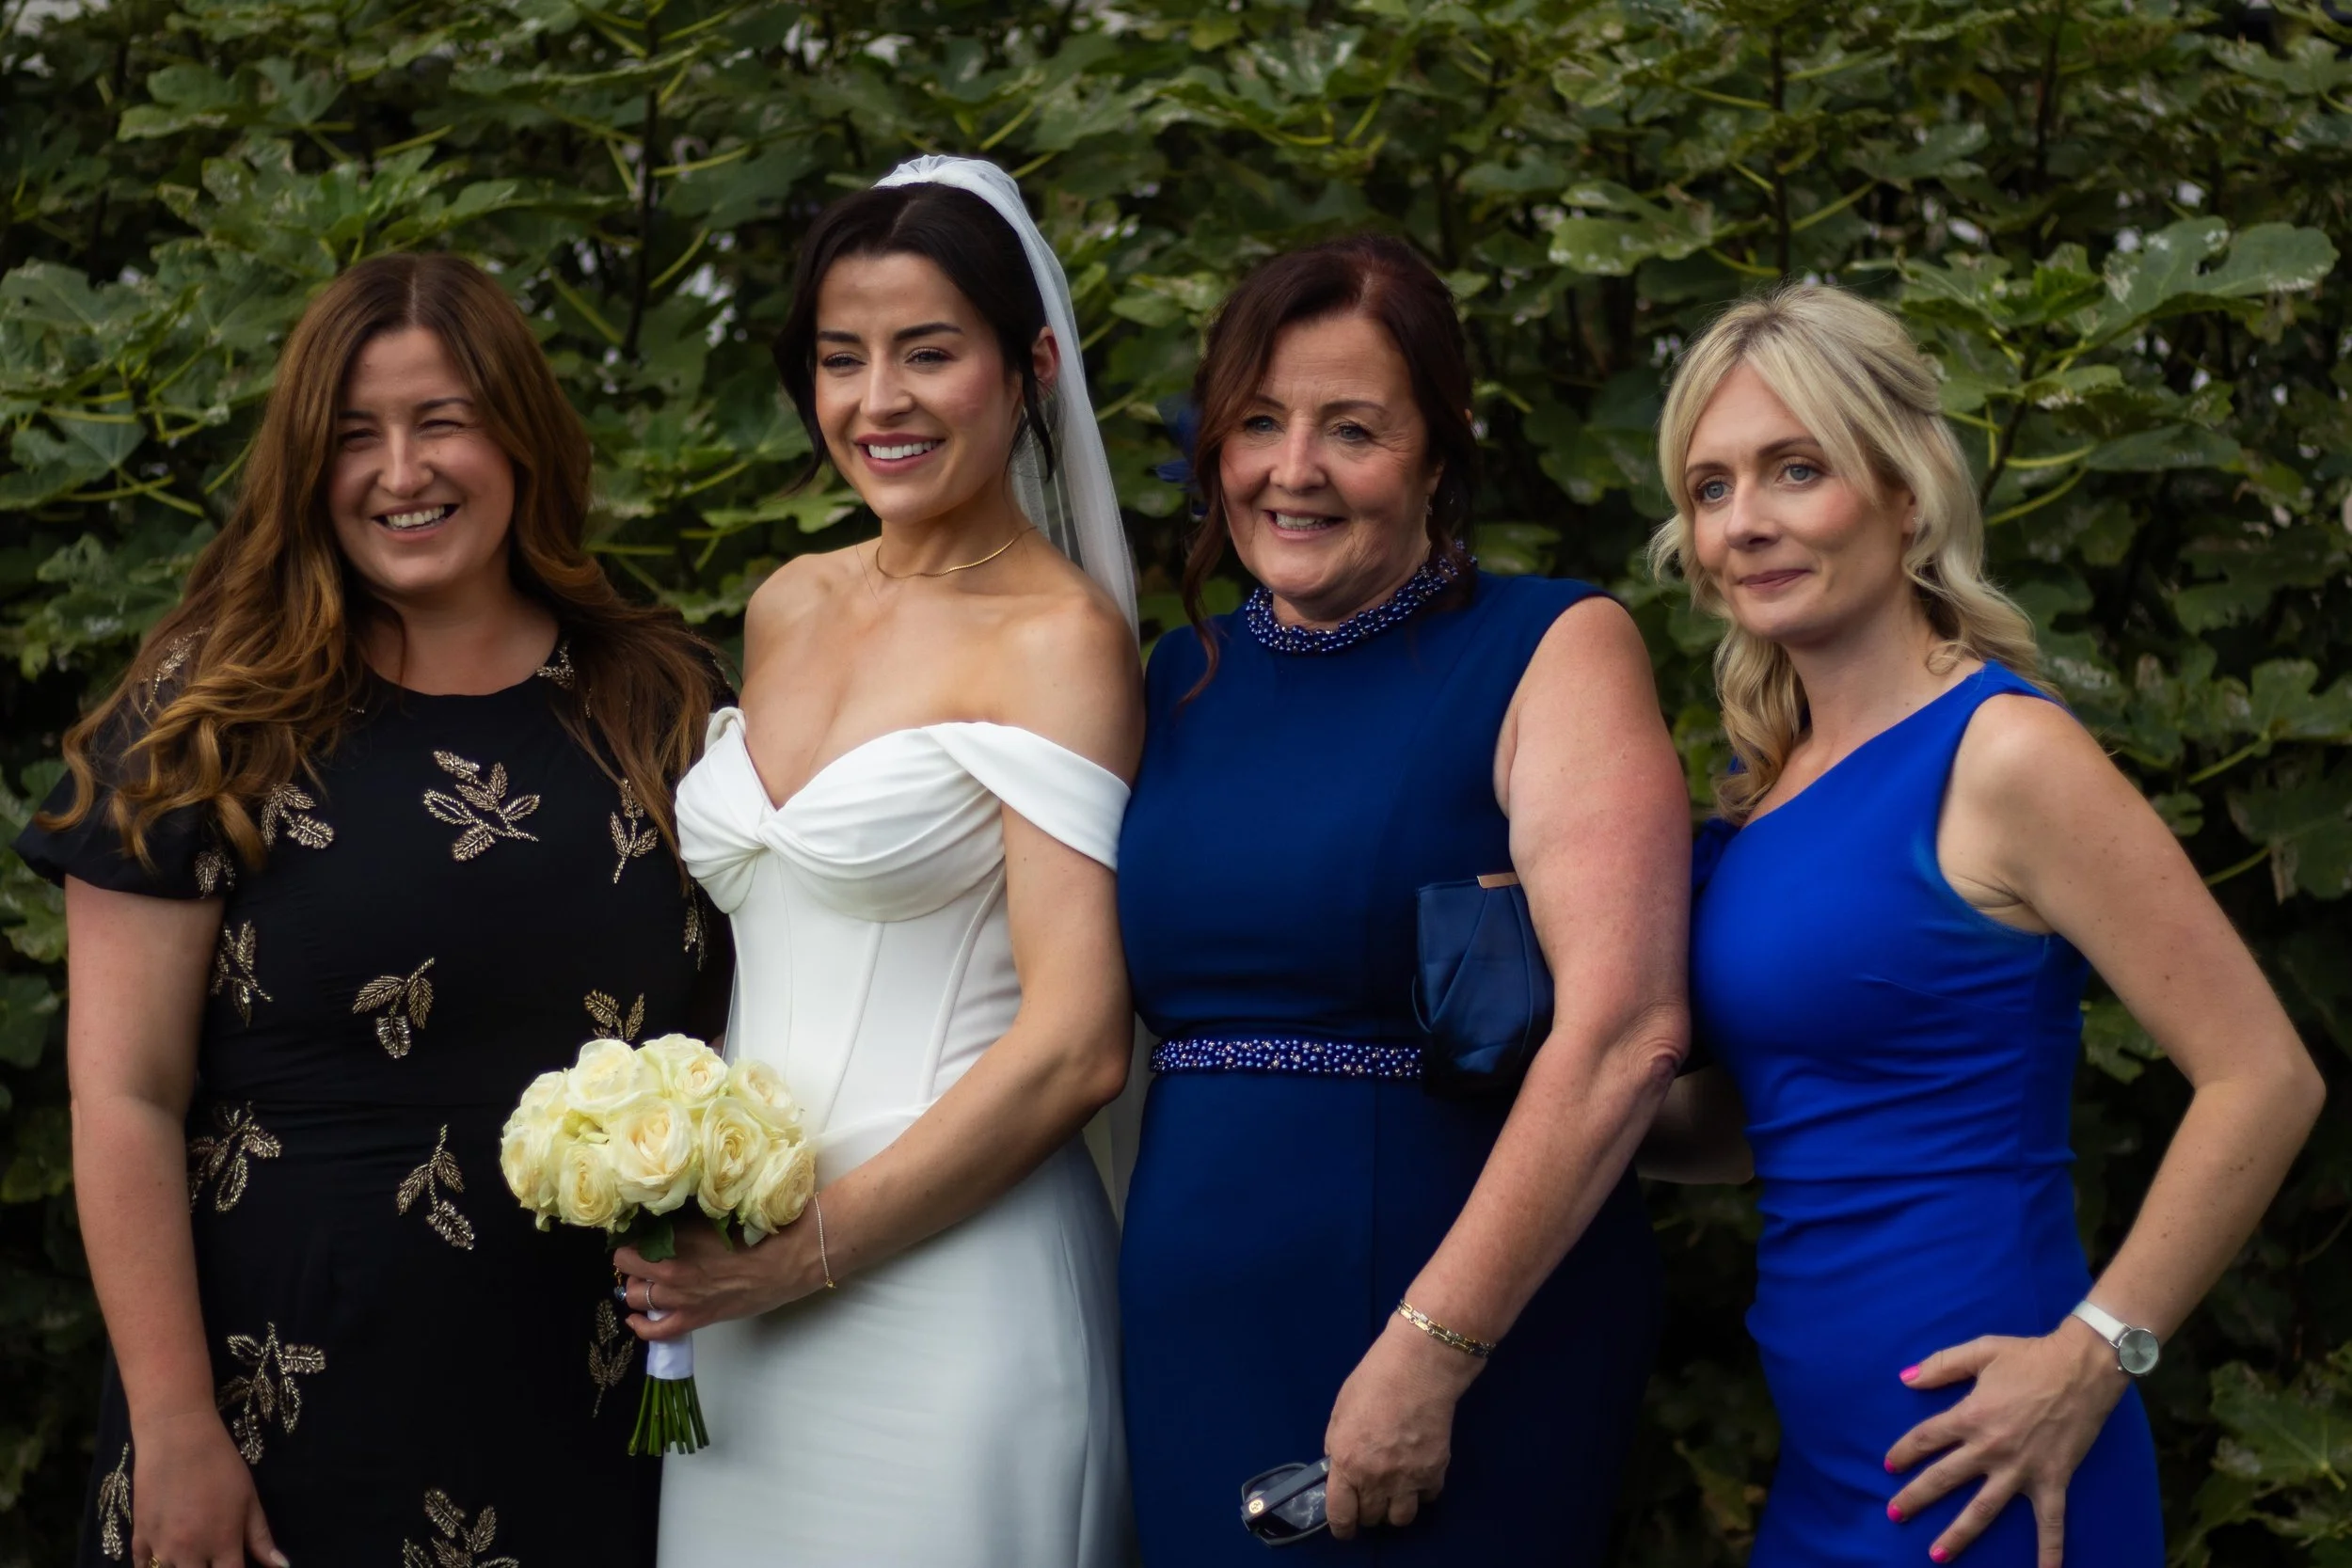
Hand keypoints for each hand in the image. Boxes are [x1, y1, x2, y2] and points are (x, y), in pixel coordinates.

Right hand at [129, 1407, 286, 1567]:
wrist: (177, 1439)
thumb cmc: (221, 1466)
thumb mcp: (249, 1499)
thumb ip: (260, 1537)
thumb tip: (281, 1566)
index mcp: (223, 1544)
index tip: (236, 1564)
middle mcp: (190, 1553)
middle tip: (213, 1559)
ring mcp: (160, 1547)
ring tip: (192, 1556)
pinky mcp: (138, 1537)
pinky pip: (141, 1567)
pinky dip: (152, 1567)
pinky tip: (164, 1560)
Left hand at [615, 1214, 825, 1341]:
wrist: (787, 1260)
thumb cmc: (757, 1231)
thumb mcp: (713, 1216)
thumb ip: (683, 1221)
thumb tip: (661, 1219)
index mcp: (674, 1238)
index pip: (629, 1241)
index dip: (632, 1239)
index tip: (638, 1237)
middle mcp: (669, 1269)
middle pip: (628, 1269)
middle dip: (633, 1263)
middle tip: (646, 1258)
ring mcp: (680, 1298)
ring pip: (636, 1297)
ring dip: (638, 1289)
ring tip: (648, 1282)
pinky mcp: (695, 1318)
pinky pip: (655, 1330)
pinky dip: (641, 1325)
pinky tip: (637, 1318)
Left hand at [1321, 1316, 1481, 1538]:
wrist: (1419, 1368)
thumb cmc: (1373, 1382)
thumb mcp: (1340, 1414)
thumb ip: (1338, 1447)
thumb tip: (1339, 1469)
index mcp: (1347, 1463)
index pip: (1341, 1514)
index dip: (1342, 1527)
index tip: (1345, 1528)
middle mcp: (1376, 1479)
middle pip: (1372, 1518)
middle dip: (1368, 1511)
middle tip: (1369, 1495)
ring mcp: (1408, 1478)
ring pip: (1401, 1518)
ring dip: (1395, 1509)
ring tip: (1394, 1491)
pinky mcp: (1435, 1471)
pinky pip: (1427, 1498)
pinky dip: (1421, 1491)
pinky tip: (1417, 1473)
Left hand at [1884, 1320, 2126, 1566]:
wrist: (2083, 1367)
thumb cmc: (2030, 1357)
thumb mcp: (1980, 1351)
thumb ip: (1941, 1365)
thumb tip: (1905, 1378)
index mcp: (1970, 1415)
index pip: (1925, 1439)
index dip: (1903, 1453)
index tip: (1888, 1466)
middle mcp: (1991, 1448)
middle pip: (1943, 1479)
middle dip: (1915, 1498)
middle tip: (1893, 1515)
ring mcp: (2022, 1469)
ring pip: (1983, 1509)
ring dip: (1959, 1534)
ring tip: (1937, 1554)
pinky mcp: (2053, 1479)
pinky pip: (2051, 1522)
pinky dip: (2049, 1550)